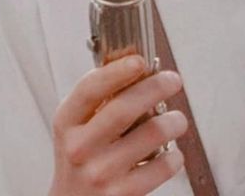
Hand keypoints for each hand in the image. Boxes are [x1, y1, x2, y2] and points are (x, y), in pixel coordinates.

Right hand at [48, 55, 187, 195]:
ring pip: (151, 133)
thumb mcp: (79, 124)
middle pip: (124, 108)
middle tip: (173, 80)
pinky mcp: (121, 195)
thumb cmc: (84, 156)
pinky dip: (175, 156)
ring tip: (176, 120)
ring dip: (174, 121)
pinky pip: (162, 166)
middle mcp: (79, 148)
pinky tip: (171, 154)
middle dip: (156, 87)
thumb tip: (141, 64)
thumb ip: (103, 97)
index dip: (116, 71)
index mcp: (68, 122)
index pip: (89, 89)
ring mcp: (99, 173)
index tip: (140, 60)